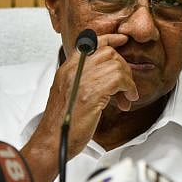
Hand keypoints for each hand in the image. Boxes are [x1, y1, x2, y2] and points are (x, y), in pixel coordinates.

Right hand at [41, 32, 139, 155]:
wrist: (53, 142)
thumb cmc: (62, 123)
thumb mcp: (68, 93)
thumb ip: (83, 79)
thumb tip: (105, 75)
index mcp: (67, 69)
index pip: (91, 43)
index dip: (109, 39)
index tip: (122, 40)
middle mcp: (73, 70)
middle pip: (108, 52)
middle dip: (123, 67)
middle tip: (125, 86)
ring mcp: (82, 80)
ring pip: (116, 65)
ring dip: (127, 81)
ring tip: (126, 97)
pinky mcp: (92, 93)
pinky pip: (119, 79)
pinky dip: (128, 89)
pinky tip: (126, 100)